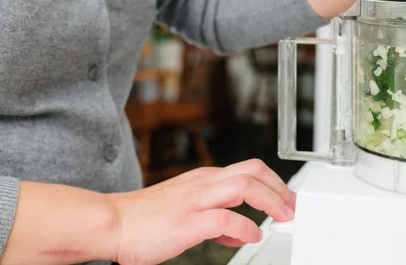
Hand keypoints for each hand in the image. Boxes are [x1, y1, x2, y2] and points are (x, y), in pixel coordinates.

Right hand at [109, 159, 294, 264]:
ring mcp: (195, 200)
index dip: (274, 182)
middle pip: (253, 171)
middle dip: (279, 187)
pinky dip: (245, 228)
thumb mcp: (188, 208)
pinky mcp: (187, 221)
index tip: (287, 198)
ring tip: (282, 217)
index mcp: (204, 178)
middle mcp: (203, 183)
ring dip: (270, 201)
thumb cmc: (147, 218)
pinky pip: (226, 219)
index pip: (249, 169)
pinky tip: (251, 237)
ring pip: (244, 186)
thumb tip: (239, 229)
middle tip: (292, 206)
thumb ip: (216, 215)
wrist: (113, 223)